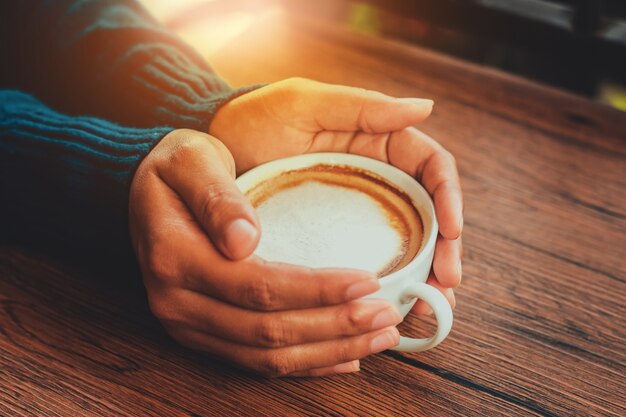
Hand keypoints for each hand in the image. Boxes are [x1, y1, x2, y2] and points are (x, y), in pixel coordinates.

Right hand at [129, 128, 401, 376]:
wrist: (143, 190)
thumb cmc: (174, 168)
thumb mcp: (191, 160)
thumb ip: (217, 197)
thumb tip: (244, 239)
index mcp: (176, 259)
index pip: (257, 286)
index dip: (316, 289)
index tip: (366, 281)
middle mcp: (178, 303)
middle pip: (267, 331)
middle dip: (334, 326)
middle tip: (386, 314)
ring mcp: (188, 324)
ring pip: (266, 356)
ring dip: (328, 351)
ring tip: (379, 337)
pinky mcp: (202, 333)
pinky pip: (256, 362)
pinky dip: (305, 364)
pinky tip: (346, 358)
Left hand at [211, 78, 462, 313]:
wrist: (208, 148)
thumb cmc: (255, 116)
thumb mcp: (306, 104)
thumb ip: (363, 107)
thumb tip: (426, 108)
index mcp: (378, 144)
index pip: (431, 169)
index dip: (450, 199)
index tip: (453, 231)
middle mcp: (374, 179)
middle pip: (428, 216)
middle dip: (443, 250)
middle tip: (445, 286)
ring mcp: (354, 212)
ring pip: (405, 245)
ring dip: (423, 276)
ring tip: (429, 307)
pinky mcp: (331, 238)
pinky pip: (368, 262)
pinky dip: (387, 285)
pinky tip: (394, 308)